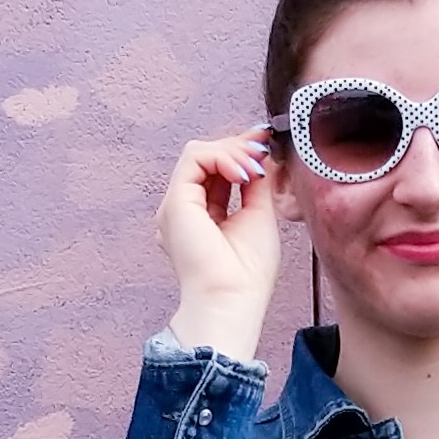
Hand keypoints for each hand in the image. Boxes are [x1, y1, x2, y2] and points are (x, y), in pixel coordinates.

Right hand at [156, 128, 282, 360]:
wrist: (232, 299)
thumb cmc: (248, 273)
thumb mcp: (259, 215)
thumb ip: (256, 183)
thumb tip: (260, 154)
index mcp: (203, 216)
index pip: (217, 170)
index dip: (239, 150)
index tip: (264, 138)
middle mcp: (185, 209)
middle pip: (207, 158)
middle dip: (238, 147)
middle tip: (263, 150)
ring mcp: (177, 205)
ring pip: (200, 153)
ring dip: (233, 152)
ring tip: (254, 169)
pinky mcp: (175, 201)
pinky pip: (195, 158)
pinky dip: (223, 158)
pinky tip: (243, 174)